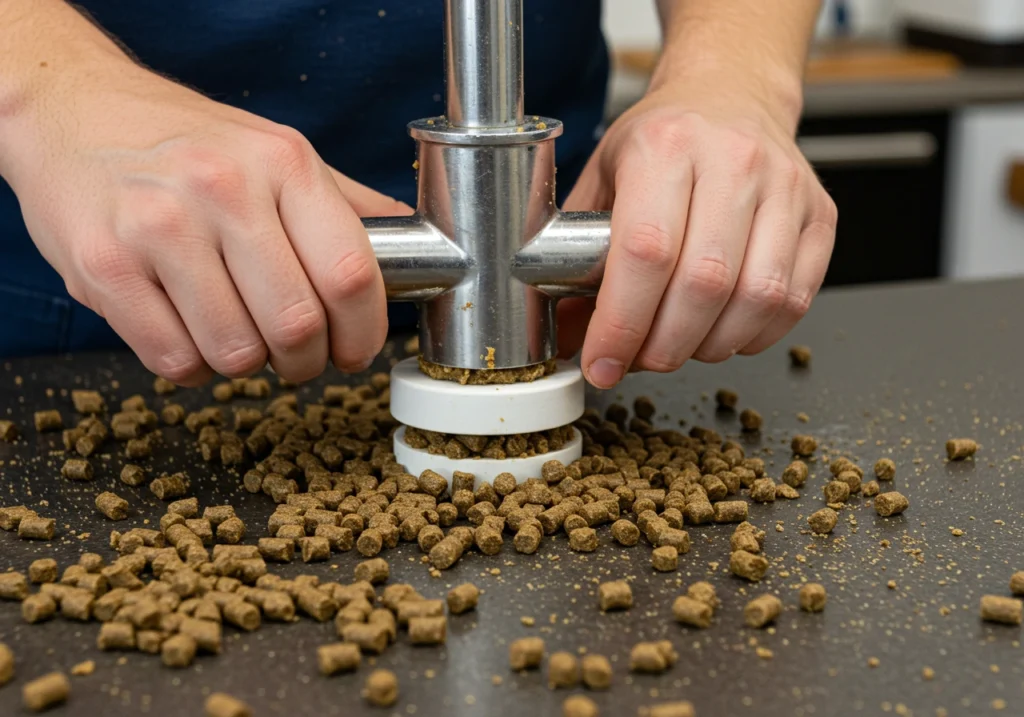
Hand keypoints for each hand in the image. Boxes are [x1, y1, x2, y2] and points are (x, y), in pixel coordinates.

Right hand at [4, 52, 409, 385]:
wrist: (75, 111)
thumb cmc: (188, 143)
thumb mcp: (277, 153)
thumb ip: (347, 208)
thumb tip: (423, 252)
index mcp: (284, 163)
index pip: (352, 275)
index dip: (365, 333)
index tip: (355, 351)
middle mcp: (223, 190)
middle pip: (297, 326)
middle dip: (306, 362)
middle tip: (296, 357)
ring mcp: (159, 228)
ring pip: (235, 353)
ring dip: (244, 363)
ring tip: (233, 330)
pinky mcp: (105, 267)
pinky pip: (173, 360)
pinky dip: (191, 365)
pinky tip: (187, 329)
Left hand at [558, 76, 836, 388]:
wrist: (729, 92)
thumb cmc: (662, 141)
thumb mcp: (601, 179)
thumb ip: (574, 256)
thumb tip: (564, 334)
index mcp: (665, 146)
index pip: (646, 253)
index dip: (622, 324)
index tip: (601, 362)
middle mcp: (732, 161)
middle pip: (704, 285)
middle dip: (664, 346)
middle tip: (640, 359)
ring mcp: (785, 188)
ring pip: (757, 299)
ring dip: (710, 346)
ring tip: (680, 344)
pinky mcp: (820, 215)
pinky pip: (794, 300)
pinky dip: (753, 335)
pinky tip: (722, 329)